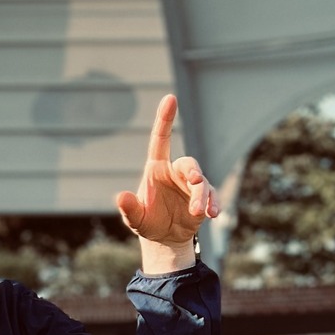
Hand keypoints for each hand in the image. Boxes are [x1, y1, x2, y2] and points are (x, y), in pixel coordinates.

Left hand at [115, 95, 219, 256]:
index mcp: (157, 168)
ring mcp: (192, 184)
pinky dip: (214, 203)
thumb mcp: (135, 218)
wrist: (165, 237)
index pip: (161, 139)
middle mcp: (176, 172)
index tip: (170, 98)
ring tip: (199, 212)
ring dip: (202, 196)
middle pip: (189, 164)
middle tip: (195, 182)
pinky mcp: (205, 198)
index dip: (165, 119)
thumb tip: (120, 197)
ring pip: (202, 183)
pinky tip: (212, 214)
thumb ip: (129, 208)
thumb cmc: (147, 222)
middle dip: (194, 172)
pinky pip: (213, 196)